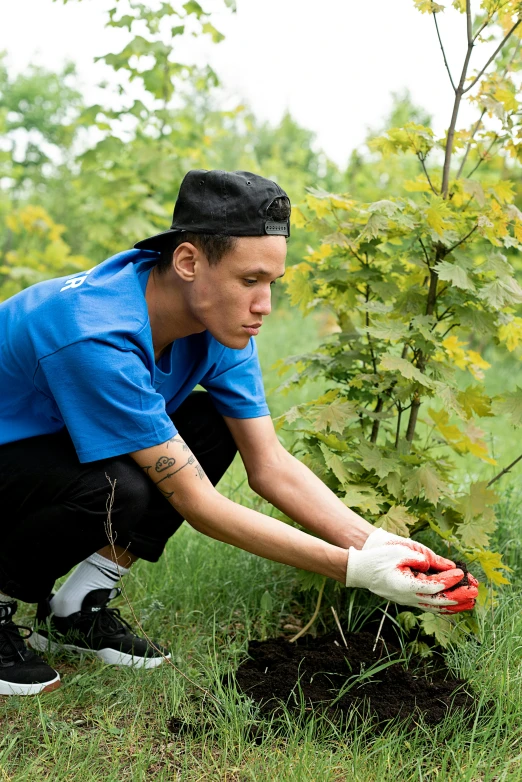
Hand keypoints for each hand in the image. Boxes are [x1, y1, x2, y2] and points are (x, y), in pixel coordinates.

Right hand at [346, 528, 478, 613]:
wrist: (361, 571)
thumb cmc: (378, 559)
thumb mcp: (400, 552)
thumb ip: (422, 559)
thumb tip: (443, 566)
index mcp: (405, 585)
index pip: (434, 586)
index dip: (449, 580)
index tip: (461, 573)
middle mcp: (408, 597)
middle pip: (439, 601)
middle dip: (459, 596)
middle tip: (475, 590)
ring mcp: (408, 601)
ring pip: (436, 607)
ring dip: (455, 605)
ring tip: (471, 601)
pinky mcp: (409, 600)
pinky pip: (430, 606)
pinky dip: (444, 606)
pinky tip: (455, 605)